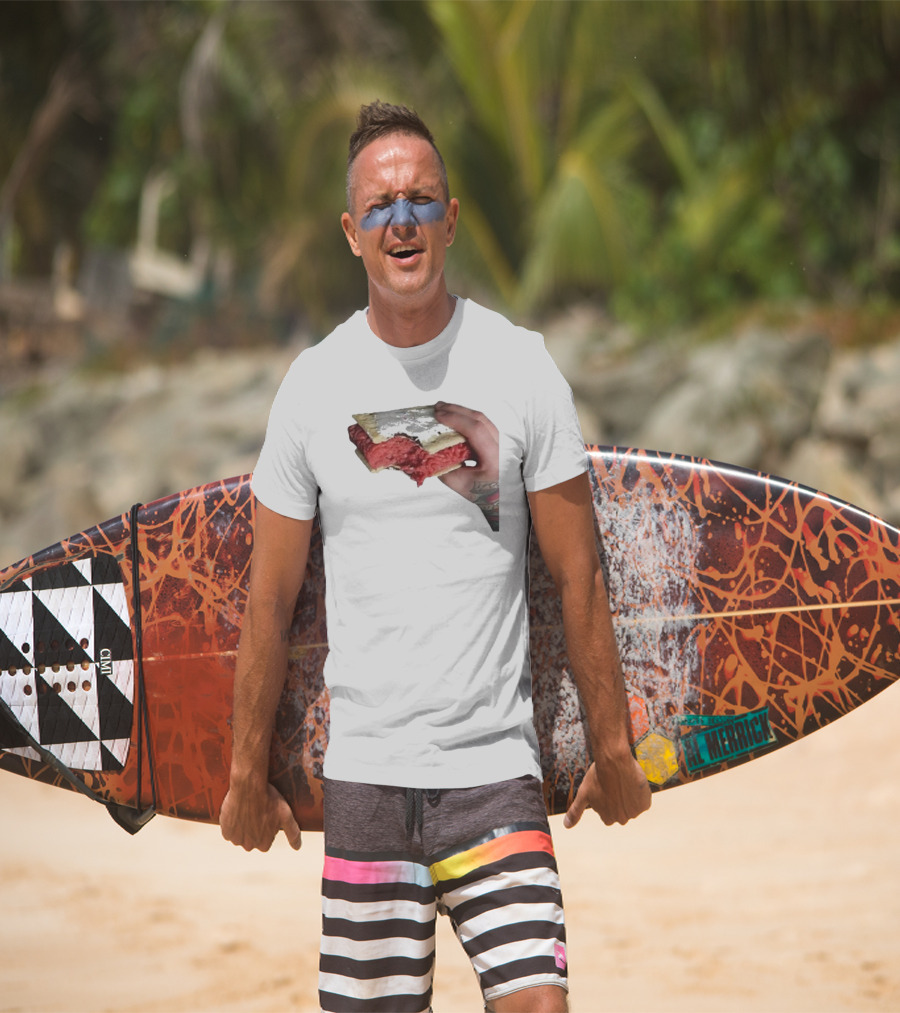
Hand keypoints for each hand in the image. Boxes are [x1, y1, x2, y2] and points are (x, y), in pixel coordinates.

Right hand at [220, 779, 301, 851]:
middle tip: (257, 812)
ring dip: (243, 827)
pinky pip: (229, 831)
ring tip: (248, 811)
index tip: (267, 815)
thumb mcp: (286, 815)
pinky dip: (232, 824)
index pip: (266, 840)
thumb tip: (297, 848)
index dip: (267, 827)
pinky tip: (238, 812)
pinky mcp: (225, 831)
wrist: (249, 786)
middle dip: (255, 829)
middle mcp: (249, 846)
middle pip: (253, 839)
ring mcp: (236, 839)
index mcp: (264, 845)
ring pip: (240, 836)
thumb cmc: (269, 799)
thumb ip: (293, 833)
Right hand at [433, 402, 498, 528]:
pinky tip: (455, 417)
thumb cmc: (483, 494)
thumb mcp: (460, 484)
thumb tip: (428, 451)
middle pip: (479, 419)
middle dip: (456, 410)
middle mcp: (501, 446)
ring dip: (461, 411)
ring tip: (443, 409)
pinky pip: (482, 423)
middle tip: (437, 407)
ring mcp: (501, 441)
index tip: (438, 415)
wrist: (502, 498)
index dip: (455, 419)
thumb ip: (443, 468)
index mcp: (494, 458)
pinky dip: (467, 418)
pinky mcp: (497, 440)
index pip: (475, 430)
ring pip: (482, 418)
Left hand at [563, 755, 651, 828]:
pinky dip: (641, 793)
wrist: (614, 762)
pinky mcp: (645, 804)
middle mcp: (621, 820)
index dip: (608, 798)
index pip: (609, 813)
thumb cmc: (597, 777)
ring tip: (624, 782)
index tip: (607, 788)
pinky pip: (644, 800)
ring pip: (634, 805)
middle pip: (622, 810)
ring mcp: (634, 813)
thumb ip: (575, 812)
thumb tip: (566, 826)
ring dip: (630, 796)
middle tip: (616, 784)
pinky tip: (633, 783)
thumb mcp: (583, 794)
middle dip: (620, 799)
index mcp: (607, 819)